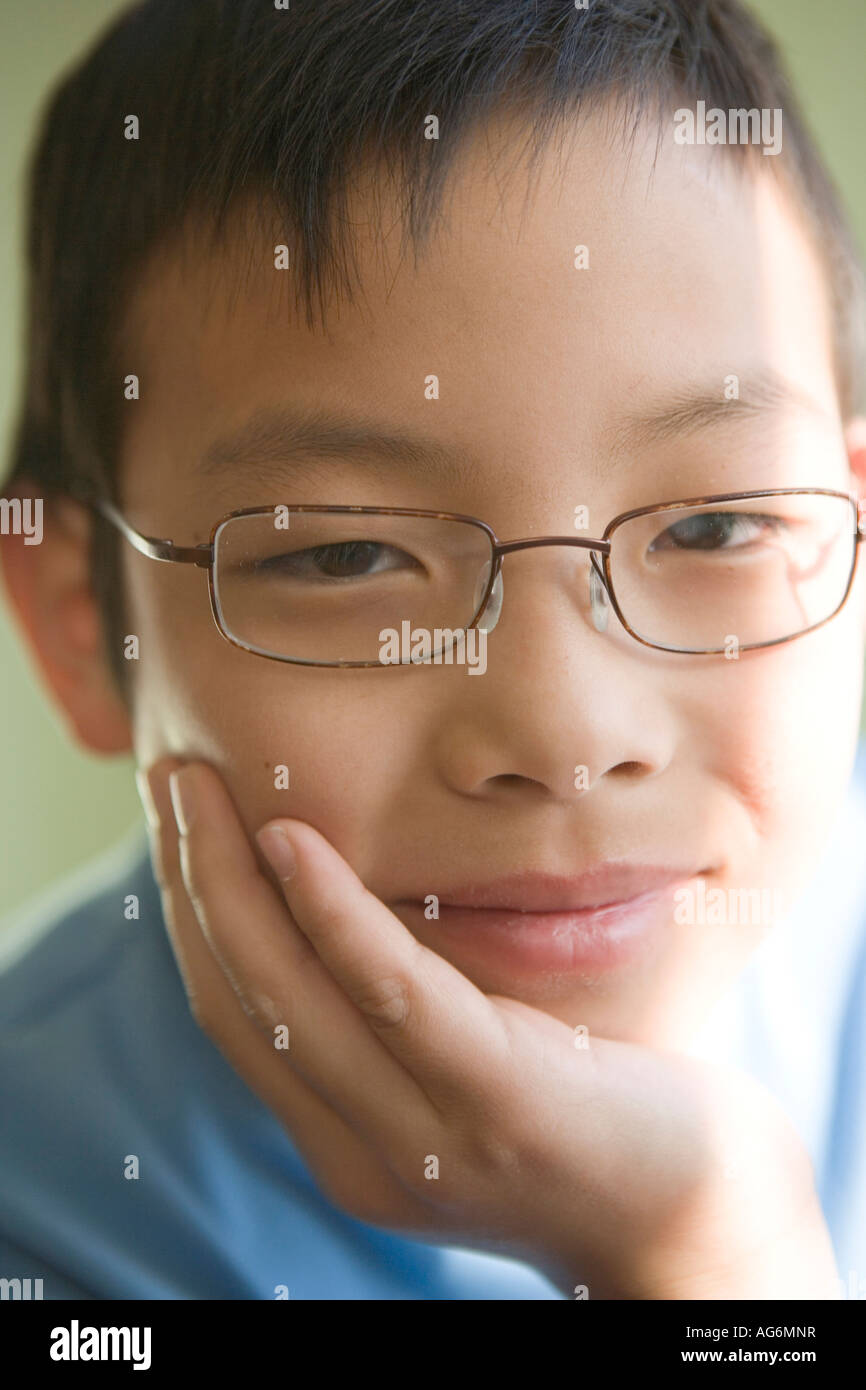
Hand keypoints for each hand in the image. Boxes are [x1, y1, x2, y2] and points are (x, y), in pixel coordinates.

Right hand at [138, 755, 840, 1298]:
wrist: (698, 1215)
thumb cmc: (588, 1114)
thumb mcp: (466, 1069)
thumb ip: (394, 1021)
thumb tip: (337, 913)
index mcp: (346, 1143)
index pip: (238, 1019)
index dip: (192, 917)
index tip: (176, 826)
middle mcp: (365, 1154)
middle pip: (243, 1001)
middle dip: (192, 882)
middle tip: (169, 780)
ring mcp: (428, 1138)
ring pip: (292, 997)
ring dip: (229, 883)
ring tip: (200, 790)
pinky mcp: (498, 1100)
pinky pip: (394, 995)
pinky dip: (331, 914)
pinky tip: (294, 842)